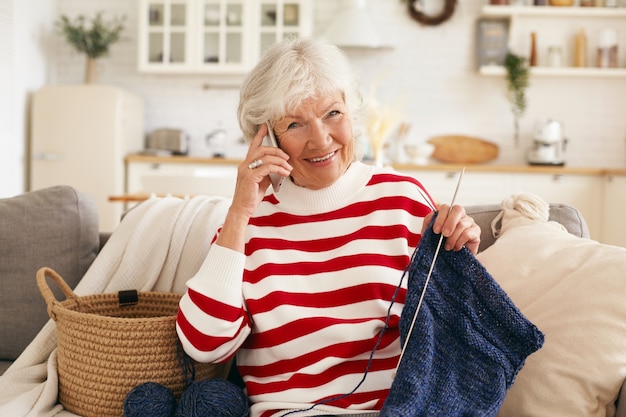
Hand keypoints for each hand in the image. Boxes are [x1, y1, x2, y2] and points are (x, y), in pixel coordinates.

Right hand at [217, 124, 292, 251]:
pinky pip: (267, 167)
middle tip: (287, 157)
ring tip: (288, 168)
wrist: (242, 209)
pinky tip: (285, 173)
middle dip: (276, 150)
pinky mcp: (250, 177)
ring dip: (280, 161)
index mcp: (246, 164)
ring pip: (265, 157)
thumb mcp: (261, 182)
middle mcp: (244, 165)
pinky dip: (278, 169)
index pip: (253, 146)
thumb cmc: (250, 197)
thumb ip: (267, 173)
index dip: (259, 135)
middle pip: (261, 149)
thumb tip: (279, 167)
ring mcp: (246, 170)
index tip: (265, 126)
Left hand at [423, 204, 480, 254]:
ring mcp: (469, 223)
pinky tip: (456, 247)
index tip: (436, 230)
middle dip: (449, 222)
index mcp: (448, 214)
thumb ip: (428, 224)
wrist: (450, 259)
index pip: (446, 207)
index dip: (440, 218)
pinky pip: (468, 234)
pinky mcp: (476, 232)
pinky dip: (459, 242)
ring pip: (462, 224)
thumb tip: (431, 216)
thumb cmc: (441, 245)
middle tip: (444, 234)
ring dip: (453, 237)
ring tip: (448, 246)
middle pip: (458, 209)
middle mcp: (460, 216)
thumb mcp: (430, 234)